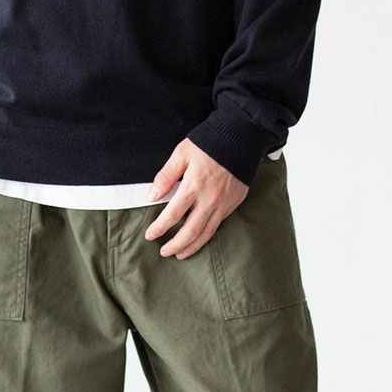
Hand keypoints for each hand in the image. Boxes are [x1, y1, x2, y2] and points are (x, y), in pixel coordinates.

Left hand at [143, 140, 248, 258]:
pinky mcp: (233, 204)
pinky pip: (218, 225)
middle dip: (174, 245)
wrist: (241, 138)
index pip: (172, 215)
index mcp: (193, 186)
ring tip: (180, 253)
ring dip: (191, 247)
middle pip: (189, 232)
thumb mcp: (182, 153)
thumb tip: (152, 195)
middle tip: (164, 252)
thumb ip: (166, 176)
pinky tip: (198, 238)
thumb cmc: (209, 143)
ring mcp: (223, 204)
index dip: (159, 228)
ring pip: (206, 234)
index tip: (150, 235)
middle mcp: (209, 200)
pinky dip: (206, 236)